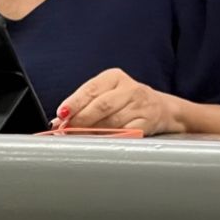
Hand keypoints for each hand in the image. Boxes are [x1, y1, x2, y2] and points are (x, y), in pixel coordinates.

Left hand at [56, 68, 182, 134]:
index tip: (61, 115)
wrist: (161, 109)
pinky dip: (109, 139)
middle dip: (81, 120)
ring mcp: (140, 106)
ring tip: (80, 138)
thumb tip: (57, 121)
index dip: (74, 103)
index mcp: (114, 77)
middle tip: (67, 131)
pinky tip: (100, 141)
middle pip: (101, 106)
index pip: (91, 89)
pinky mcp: (147, 123)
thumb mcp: (105, 94)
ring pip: (111, 122)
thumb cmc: (125, 102)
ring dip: (92, 132)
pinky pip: (124, 133)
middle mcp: (129, 89)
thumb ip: (82, 105)